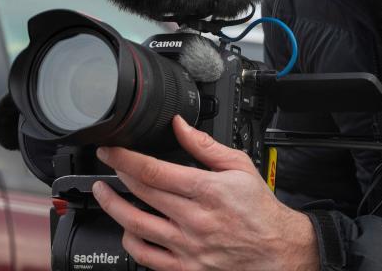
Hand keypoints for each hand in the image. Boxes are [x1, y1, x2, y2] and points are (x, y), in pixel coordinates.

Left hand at [92, 115, 319, 270]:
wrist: (277, 250)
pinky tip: (126, 228)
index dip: (125, 158)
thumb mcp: (239, 166)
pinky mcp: (186, 268)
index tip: (111, 150)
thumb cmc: (259, 210)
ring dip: (113, 206)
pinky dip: (130, 241)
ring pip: (136, 226)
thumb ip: (205, 145)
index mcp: (207, 191)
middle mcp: (194, 220)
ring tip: (104, 193)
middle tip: (106, 163)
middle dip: (116, 174)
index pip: (154, 171)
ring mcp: (187, 247)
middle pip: (141, 193)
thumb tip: (179, 125)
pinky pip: (147, 257)